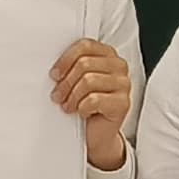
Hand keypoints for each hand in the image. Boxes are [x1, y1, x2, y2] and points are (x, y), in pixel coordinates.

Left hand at [51, 40, 132, 171]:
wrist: (98, 133)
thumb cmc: (86, 104)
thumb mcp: (78, 80)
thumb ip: (73, 67)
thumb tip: (55, 68)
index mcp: (108, 54)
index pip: (85, 45)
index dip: (66, 59)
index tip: (55, 74)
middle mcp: (119, 66)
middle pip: (84, 63)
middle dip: (66, 82)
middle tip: (58, 95)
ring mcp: (124, 84)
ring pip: (88, 81)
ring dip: (72, 96)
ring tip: (68, 105)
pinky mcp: (123, 103)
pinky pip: (94, 100)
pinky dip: (82, 108)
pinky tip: (82, 112)